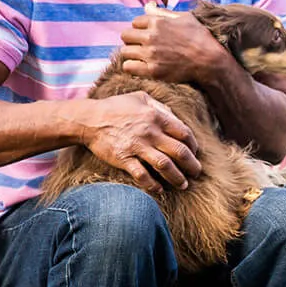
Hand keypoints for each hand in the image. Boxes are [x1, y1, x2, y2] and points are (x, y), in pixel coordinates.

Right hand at [78, 93, 202, 192]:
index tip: (195, 153)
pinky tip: (159, 189)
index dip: (194, 145)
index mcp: (156, 117)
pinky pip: (142, 175)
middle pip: (179, 152)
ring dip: (177, 177)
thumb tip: (175, 117)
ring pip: (165, 166)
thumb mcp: (140, 97)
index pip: (184, 134)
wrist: (89, 119)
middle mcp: (150, 132)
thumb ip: (160, 106)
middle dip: (192, 165)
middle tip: (197, 172)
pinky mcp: (123, 159)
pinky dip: (152, 184)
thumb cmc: (115, 107)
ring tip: (184, 184)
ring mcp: (136, 146)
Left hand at [117, 5, 227, 84]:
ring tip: (141, 56)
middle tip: (141, 45)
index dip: (141, 28)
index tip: (148, 34)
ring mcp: (151, 54)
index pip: (135, 22)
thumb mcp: (185, 17)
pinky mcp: (152, 70)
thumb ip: (163, 12)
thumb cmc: (200, 37)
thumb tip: (148, 4)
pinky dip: (131, 66)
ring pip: (125, 51)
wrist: (210, 61)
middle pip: (125, 35)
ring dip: (131, 53)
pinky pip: (128, 67)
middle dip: (132, 39)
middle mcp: (151, 37)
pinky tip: (140, 66)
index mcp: (158, 22)